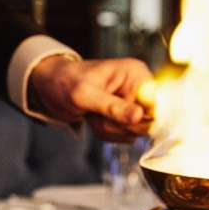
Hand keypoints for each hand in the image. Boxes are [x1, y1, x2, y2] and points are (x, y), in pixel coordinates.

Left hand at [28, 55, 152, 142]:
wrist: (50, 87)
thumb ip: (112, 107)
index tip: (120, 120)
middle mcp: (139, 87)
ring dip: (109, 129)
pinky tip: (95, 120)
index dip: (139, 119)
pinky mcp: (124, 115)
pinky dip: (107, 133)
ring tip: (92, 115)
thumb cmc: (65, 83)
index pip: (158, 104)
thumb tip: (140, 117)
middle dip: (117, 125)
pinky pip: (124, 135)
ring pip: (134, 131)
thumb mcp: (85, 95)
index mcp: (136, 74)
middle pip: (146, 122)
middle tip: (96, 115)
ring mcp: (132, 102)